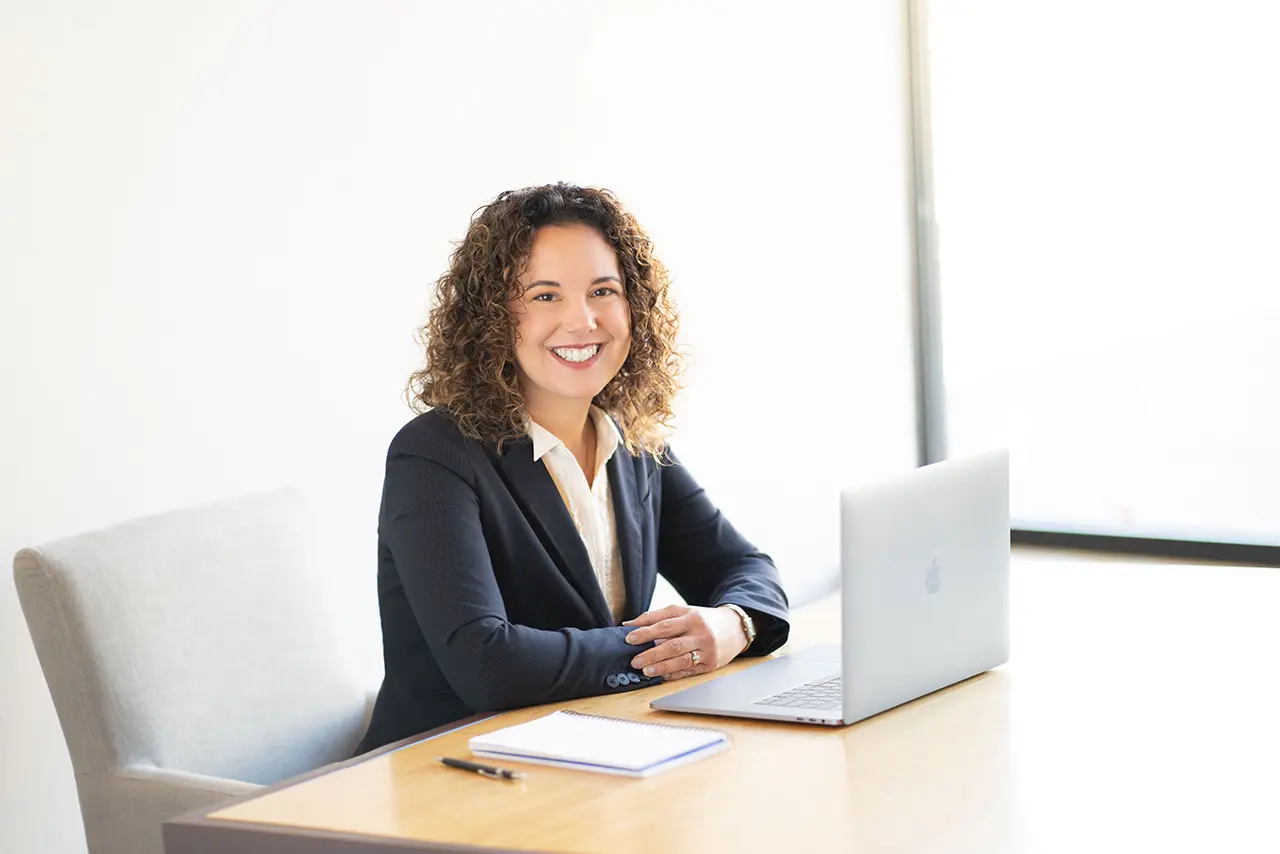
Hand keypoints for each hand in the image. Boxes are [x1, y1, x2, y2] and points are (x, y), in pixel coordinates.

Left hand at [623, 604, 749, 681]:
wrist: (735, 627)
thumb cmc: (703, 620)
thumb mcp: (683, 611)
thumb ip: (656, 616)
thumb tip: (629, 625)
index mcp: (690, 616)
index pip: (664, 624)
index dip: (645, 631)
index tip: (629, 638)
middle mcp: (700, 632)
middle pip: (672, 644)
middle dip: (651, 653)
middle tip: (634, 660)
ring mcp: (707, 649)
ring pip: (681, 660)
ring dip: (661, 667)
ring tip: (645, 671)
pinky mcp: (711, 664)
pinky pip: (689, 670)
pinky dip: (673, 674)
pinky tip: (661, 676)